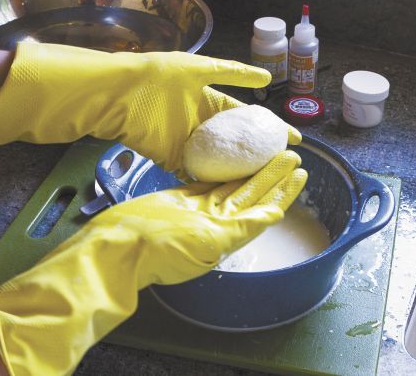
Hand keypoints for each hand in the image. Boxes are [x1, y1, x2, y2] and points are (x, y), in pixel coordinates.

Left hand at [0, 42, 301, 168]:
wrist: (118, 93)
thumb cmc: (158, 75)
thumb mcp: (199, 68)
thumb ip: (232, 73)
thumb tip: (266, 78)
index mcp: (209, 101)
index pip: (246, 117)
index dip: (268, 127)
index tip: (293, 139)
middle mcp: (202, 124)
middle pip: (237, 143)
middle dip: (259, 154)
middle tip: (286, 166)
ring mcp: (188, 143)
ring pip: (220, 160)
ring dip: (239, 171)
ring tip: (265, 183)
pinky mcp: (171, 158)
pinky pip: (195, 172)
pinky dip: (210, 181)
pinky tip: (233, 191)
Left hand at [0, 150, 306, 375]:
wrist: (119, 254)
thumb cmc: (135, 233)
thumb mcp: (166, 210)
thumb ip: (190, 198)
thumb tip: (199, 191)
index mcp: (200, 206)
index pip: (235, 186)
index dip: (254, 174)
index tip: (269, 162)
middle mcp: (211, 217)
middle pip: (249, 192)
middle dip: (273, 177)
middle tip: (295, 161)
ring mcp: (215, 229)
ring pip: (252, 204)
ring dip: (275, 188)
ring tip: (296, 169)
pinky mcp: (213, 241)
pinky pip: (244, 226)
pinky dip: (263, 217)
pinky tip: (279, 208)